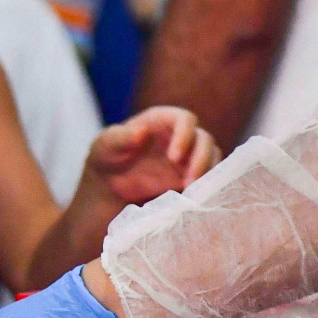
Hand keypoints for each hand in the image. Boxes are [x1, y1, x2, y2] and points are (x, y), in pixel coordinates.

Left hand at [88, 106, 219, 203]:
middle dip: (201, 158)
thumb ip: (120, 137)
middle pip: (204, 139)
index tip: (174, 158)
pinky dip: (205, 186)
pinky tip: (193, 198)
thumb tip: (141, 132)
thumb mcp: (105, 145)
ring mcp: (188, 155)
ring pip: (212, 158)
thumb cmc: (107, 157)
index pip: (185, 119)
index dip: (184, 136)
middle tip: (189, 180)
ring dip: (207, 173)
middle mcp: (180, 134)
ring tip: (191, 191)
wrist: (110, 184)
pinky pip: (207, 177)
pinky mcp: (189, 176)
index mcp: (162, 119)